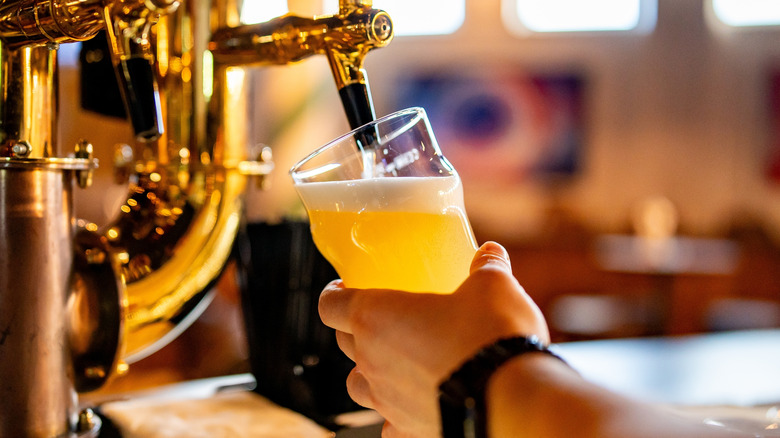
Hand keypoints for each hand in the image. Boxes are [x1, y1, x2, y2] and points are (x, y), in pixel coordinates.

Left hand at [319, 242, 548, 436]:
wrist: (510, 398)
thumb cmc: (490, 335)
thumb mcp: (492, 287)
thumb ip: (485, 267)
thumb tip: (490, 254)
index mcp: (377, 317)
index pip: (330, 304)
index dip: (334, 294)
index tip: (345, 288)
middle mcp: (372, 360)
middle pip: (343, 342)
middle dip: (355, 329)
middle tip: (383, 318)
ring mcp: (386, 400)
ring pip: (357, 386)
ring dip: (369, 372)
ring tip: (395, 363)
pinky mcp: (408, 430)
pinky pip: (388, 424)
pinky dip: (395, 415)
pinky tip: (414, 405)